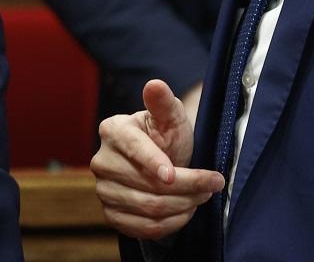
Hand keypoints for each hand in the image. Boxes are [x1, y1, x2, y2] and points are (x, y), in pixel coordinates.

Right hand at [90, 80, 224, 240]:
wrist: (162, 162)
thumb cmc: (166, 136)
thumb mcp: (170, 117)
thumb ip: (163, 102)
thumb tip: (155, 85)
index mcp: (112, 130)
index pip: (134, 149)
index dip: (155, 162)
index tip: (176, 174)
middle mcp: (101, 161)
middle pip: (147, 184)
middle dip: (187, 187)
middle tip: (212, 184)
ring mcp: (103, 190)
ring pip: (148, 207)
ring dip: (183, 206)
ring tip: (202, 196)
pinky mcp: (111, 215)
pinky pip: (142, 227)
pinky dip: (170, 224)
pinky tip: (185, 212)